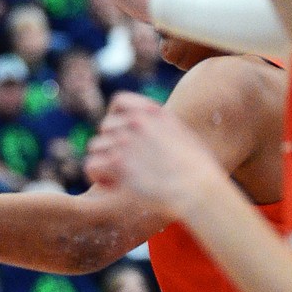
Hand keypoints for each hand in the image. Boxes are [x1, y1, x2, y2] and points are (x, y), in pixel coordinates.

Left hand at [84, 92, 228, 220]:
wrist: (199, 190)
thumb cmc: (199, 172)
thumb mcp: (183, 137)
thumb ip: (160, 129)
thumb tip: (148, 136)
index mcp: (153, 113)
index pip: (119, 101)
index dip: (115, 117)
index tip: (121, 133)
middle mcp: (136, 122)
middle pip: (105, 127)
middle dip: (111, 145)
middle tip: (125, 165)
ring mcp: (125, 141)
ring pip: (95, 147)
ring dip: (104, 162)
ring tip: (121, 178)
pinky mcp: (117, 162)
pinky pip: (92, 165)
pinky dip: (99, 177)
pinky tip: (114, 187)